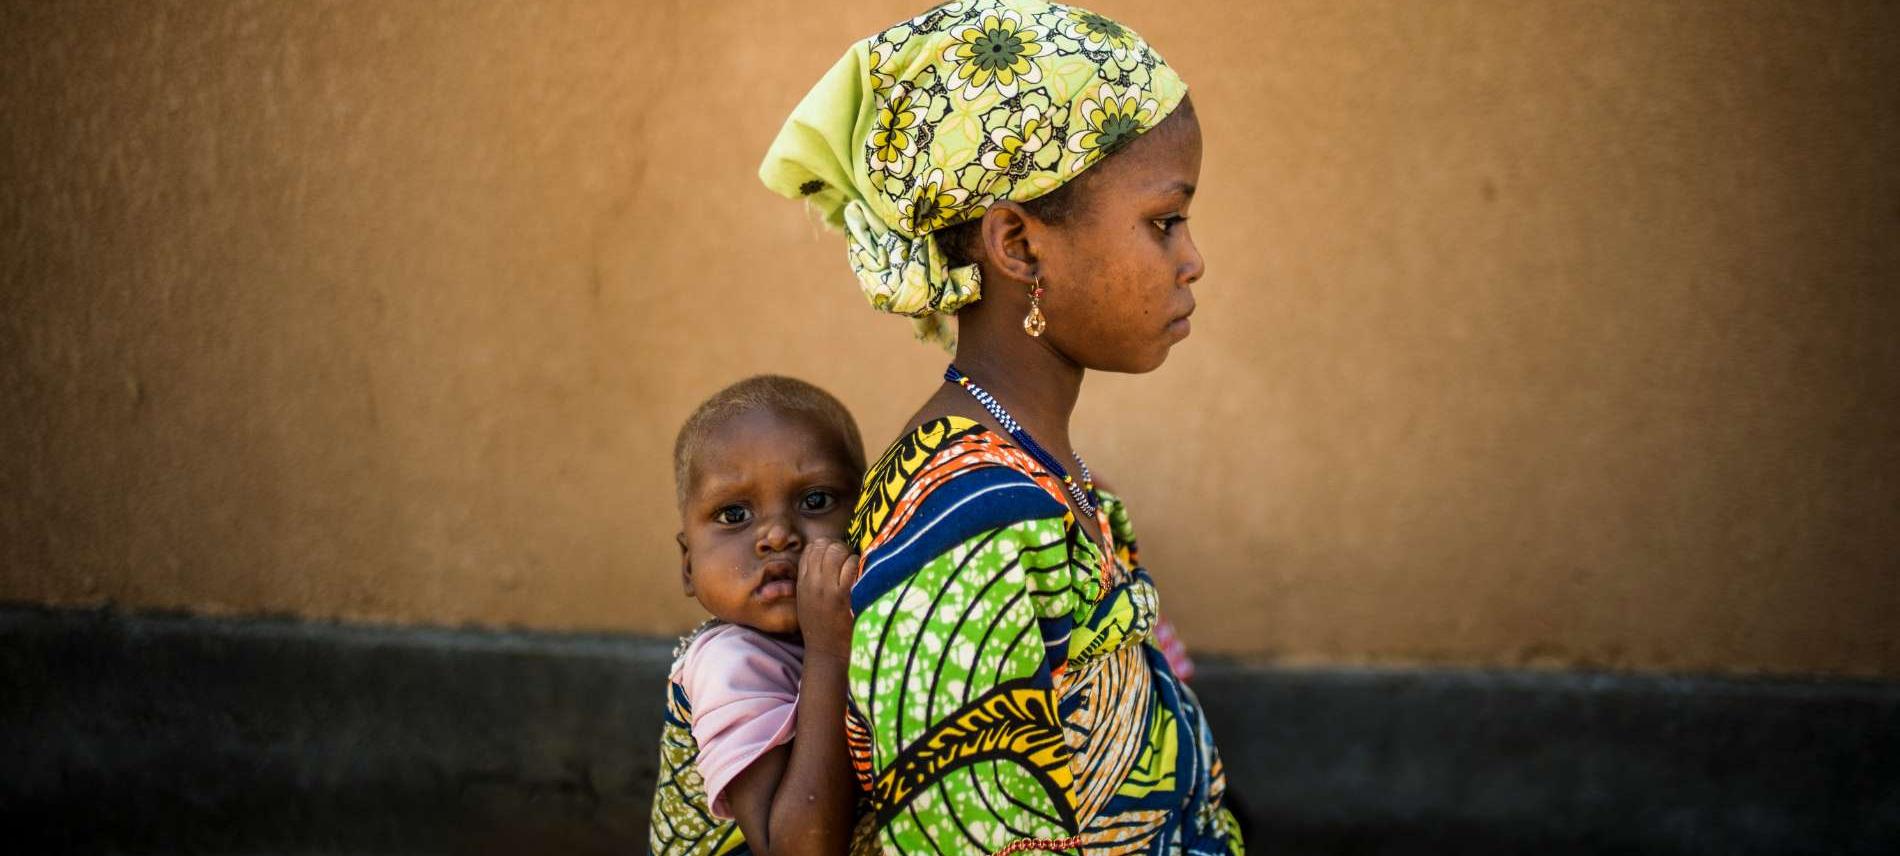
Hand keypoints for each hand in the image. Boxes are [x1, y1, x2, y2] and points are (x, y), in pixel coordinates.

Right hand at [797, 539, 859, 659]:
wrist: (825, 652)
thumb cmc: (819, 628)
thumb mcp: (806, 601)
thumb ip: (811, 581)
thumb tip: (825, 559)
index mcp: (802, 583)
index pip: (811, 550)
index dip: (826, 545)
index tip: (837, 553)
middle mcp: (811, 583)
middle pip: (824, 547)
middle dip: (840, 546)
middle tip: (849, 556)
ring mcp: (825, 589)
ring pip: (837, 552)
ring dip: (849, 553)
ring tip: (855, 563)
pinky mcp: (841, 596)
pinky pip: (851, 566)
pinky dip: (858, 564)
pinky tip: (861, 572)